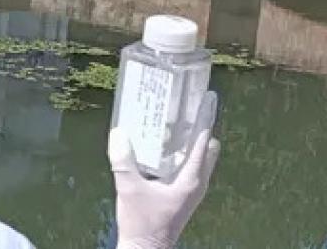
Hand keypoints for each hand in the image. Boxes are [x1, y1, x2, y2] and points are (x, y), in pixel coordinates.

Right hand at [108, 92, 220, 248]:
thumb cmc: (142, 224)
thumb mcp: (129, 188)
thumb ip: (123, 160)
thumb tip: (119, 133)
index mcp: (191, 181)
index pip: (204, 143)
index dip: (204, 121)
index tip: (204, 102)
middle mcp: (197, 185)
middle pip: (208, 149)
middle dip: (199, 130)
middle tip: (185, 112)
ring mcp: (192, 192)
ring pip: (200, 160)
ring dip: (191, 143)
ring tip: (174, 126)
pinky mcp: (183, 197)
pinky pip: (190, 169)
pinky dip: (183, 156)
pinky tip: (164, 150)